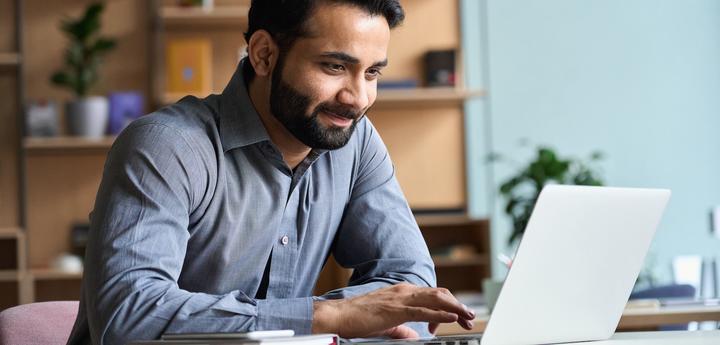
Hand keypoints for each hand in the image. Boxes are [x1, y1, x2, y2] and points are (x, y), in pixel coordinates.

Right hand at [312, 283, 474, 338]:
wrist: (340, 315)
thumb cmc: (359, 319)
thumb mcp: (387, 324)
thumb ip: (402, 328)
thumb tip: (415, 336)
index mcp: (402, 292)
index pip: (432, 295)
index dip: (448, 305)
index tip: (456, 319)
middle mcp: (404, 291)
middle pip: (439, 294)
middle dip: (457, 305)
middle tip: (469, 317)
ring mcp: (401, 298)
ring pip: (435, 299)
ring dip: (455, 308)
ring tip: (467, 316)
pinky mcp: (396, 310)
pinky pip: (423, 310)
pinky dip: (440, 313)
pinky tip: (451, 318)